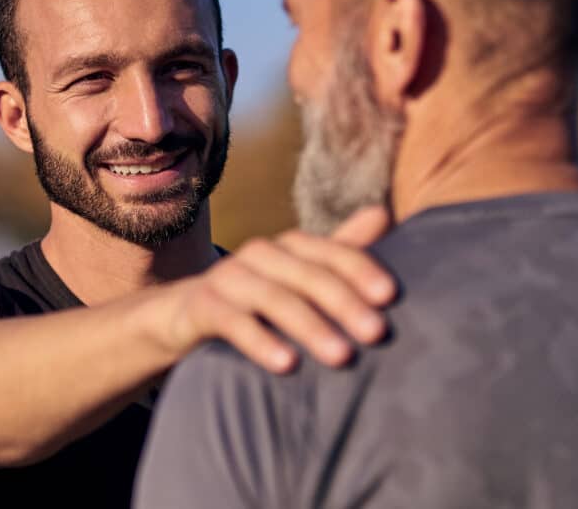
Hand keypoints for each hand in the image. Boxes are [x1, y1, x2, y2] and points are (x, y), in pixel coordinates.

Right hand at [162, 206, 395, 372]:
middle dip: (344, 302)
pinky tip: (287, 365)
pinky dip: (260, 341)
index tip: (391, 297)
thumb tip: (383, 212)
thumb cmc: (259, 298)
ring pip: (272, 297)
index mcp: (290, 247)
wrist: (187, 314)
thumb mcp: (300, 278)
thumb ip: (340, 252)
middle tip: (377, 334)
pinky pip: (231, 321)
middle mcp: (259, 254)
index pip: (331, 252)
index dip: (361, 269)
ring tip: (342, 356)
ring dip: (310, 325)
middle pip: (306, 274)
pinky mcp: (201, 305)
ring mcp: (227, 277)